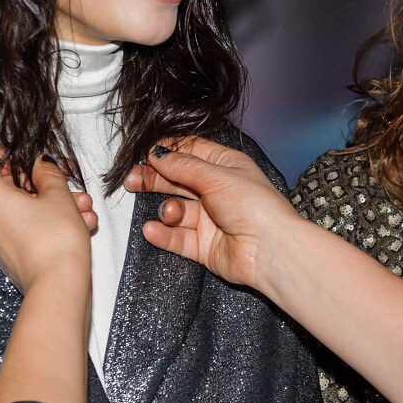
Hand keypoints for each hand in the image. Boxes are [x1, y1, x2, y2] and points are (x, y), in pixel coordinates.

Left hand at [0, 150, 94, 292]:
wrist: (58, 284)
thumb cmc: (54, 239)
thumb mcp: (57, 193)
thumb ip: (48, 172)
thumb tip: (42, 164)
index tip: (23, 156)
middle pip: (4, 187)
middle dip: (40, 180)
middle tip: (64, 179)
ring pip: (21, 208)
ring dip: (52, 202)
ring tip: (82, 205)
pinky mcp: (11, 253)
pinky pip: (26, 226)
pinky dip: (49, 220)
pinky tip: (81, 223)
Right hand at [124, 137, 301, 291]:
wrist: (270, 250)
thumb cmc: (254, 206)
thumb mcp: (217, 177)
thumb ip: (183, 166)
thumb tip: (157, 154)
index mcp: (226, 167)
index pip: (192, 152)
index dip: (168, 151)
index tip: (144, 152)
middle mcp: (217, 191)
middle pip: (178, 180)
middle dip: (155, 179)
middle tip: (132, 180)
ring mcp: (210, 220)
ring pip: (176, 210)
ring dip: (167, 211)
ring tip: (170, 214)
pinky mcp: (203, 246)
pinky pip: (177, 238)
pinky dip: (164, 234)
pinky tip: (153, 230)